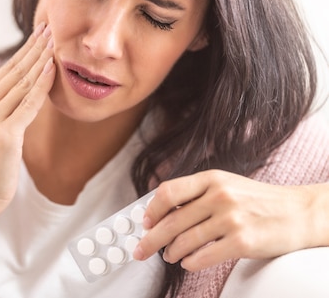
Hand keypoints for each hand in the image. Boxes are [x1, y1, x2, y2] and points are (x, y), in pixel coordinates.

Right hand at [0, 23, 54, 218]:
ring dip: (40, 58)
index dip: (25, 50)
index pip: (6, 70)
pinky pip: (28, 103)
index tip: (40, 33)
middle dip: (34, 46)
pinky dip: (41, 83)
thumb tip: (23, 92)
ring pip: (22, 81)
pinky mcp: (5, 134)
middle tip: (50, 25)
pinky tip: (52, 68)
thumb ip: (2, 109)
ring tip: (54, 39)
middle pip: (14, 70)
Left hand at [133, 170, 319, 270]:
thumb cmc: (259, 201)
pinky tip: (189, 263)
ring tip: (170, 256)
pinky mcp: (242, 242)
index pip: (168, 192)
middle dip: (151, 239)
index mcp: (212, 178)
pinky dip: (190, 263)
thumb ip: (197, 194)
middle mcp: (220, 196)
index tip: (145, 223)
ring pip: (185, 241)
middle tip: (141, 250)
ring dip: (171, 253)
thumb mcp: (227, 185)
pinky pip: (203, 257)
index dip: (151, 210)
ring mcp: (231, 219)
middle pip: (171, 221)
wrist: (300, 213)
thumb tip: (162, 212)